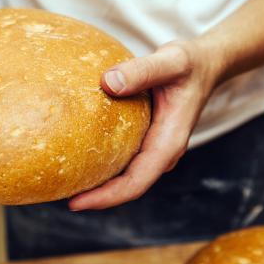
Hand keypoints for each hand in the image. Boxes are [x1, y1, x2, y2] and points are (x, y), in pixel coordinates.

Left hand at [69, 41, 221, 209]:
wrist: (205, 65)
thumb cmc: (190, 63)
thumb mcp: (170, 61)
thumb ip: (142, 70)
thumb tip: (107, 82)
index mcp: (169, 142)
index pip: (136, 182)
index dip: (106, 197)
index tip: (76, 202)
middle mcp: (162, 151)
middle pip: (127, 186)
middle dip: (96, 196)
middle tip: (59, 193)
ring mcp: (154, 147)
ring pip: (125, 174)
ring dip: (98, 182)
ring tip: (65, 180)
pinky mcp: (146, 138)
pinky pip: (123, 157)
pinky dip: (103, 161)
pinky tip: (80, 153)